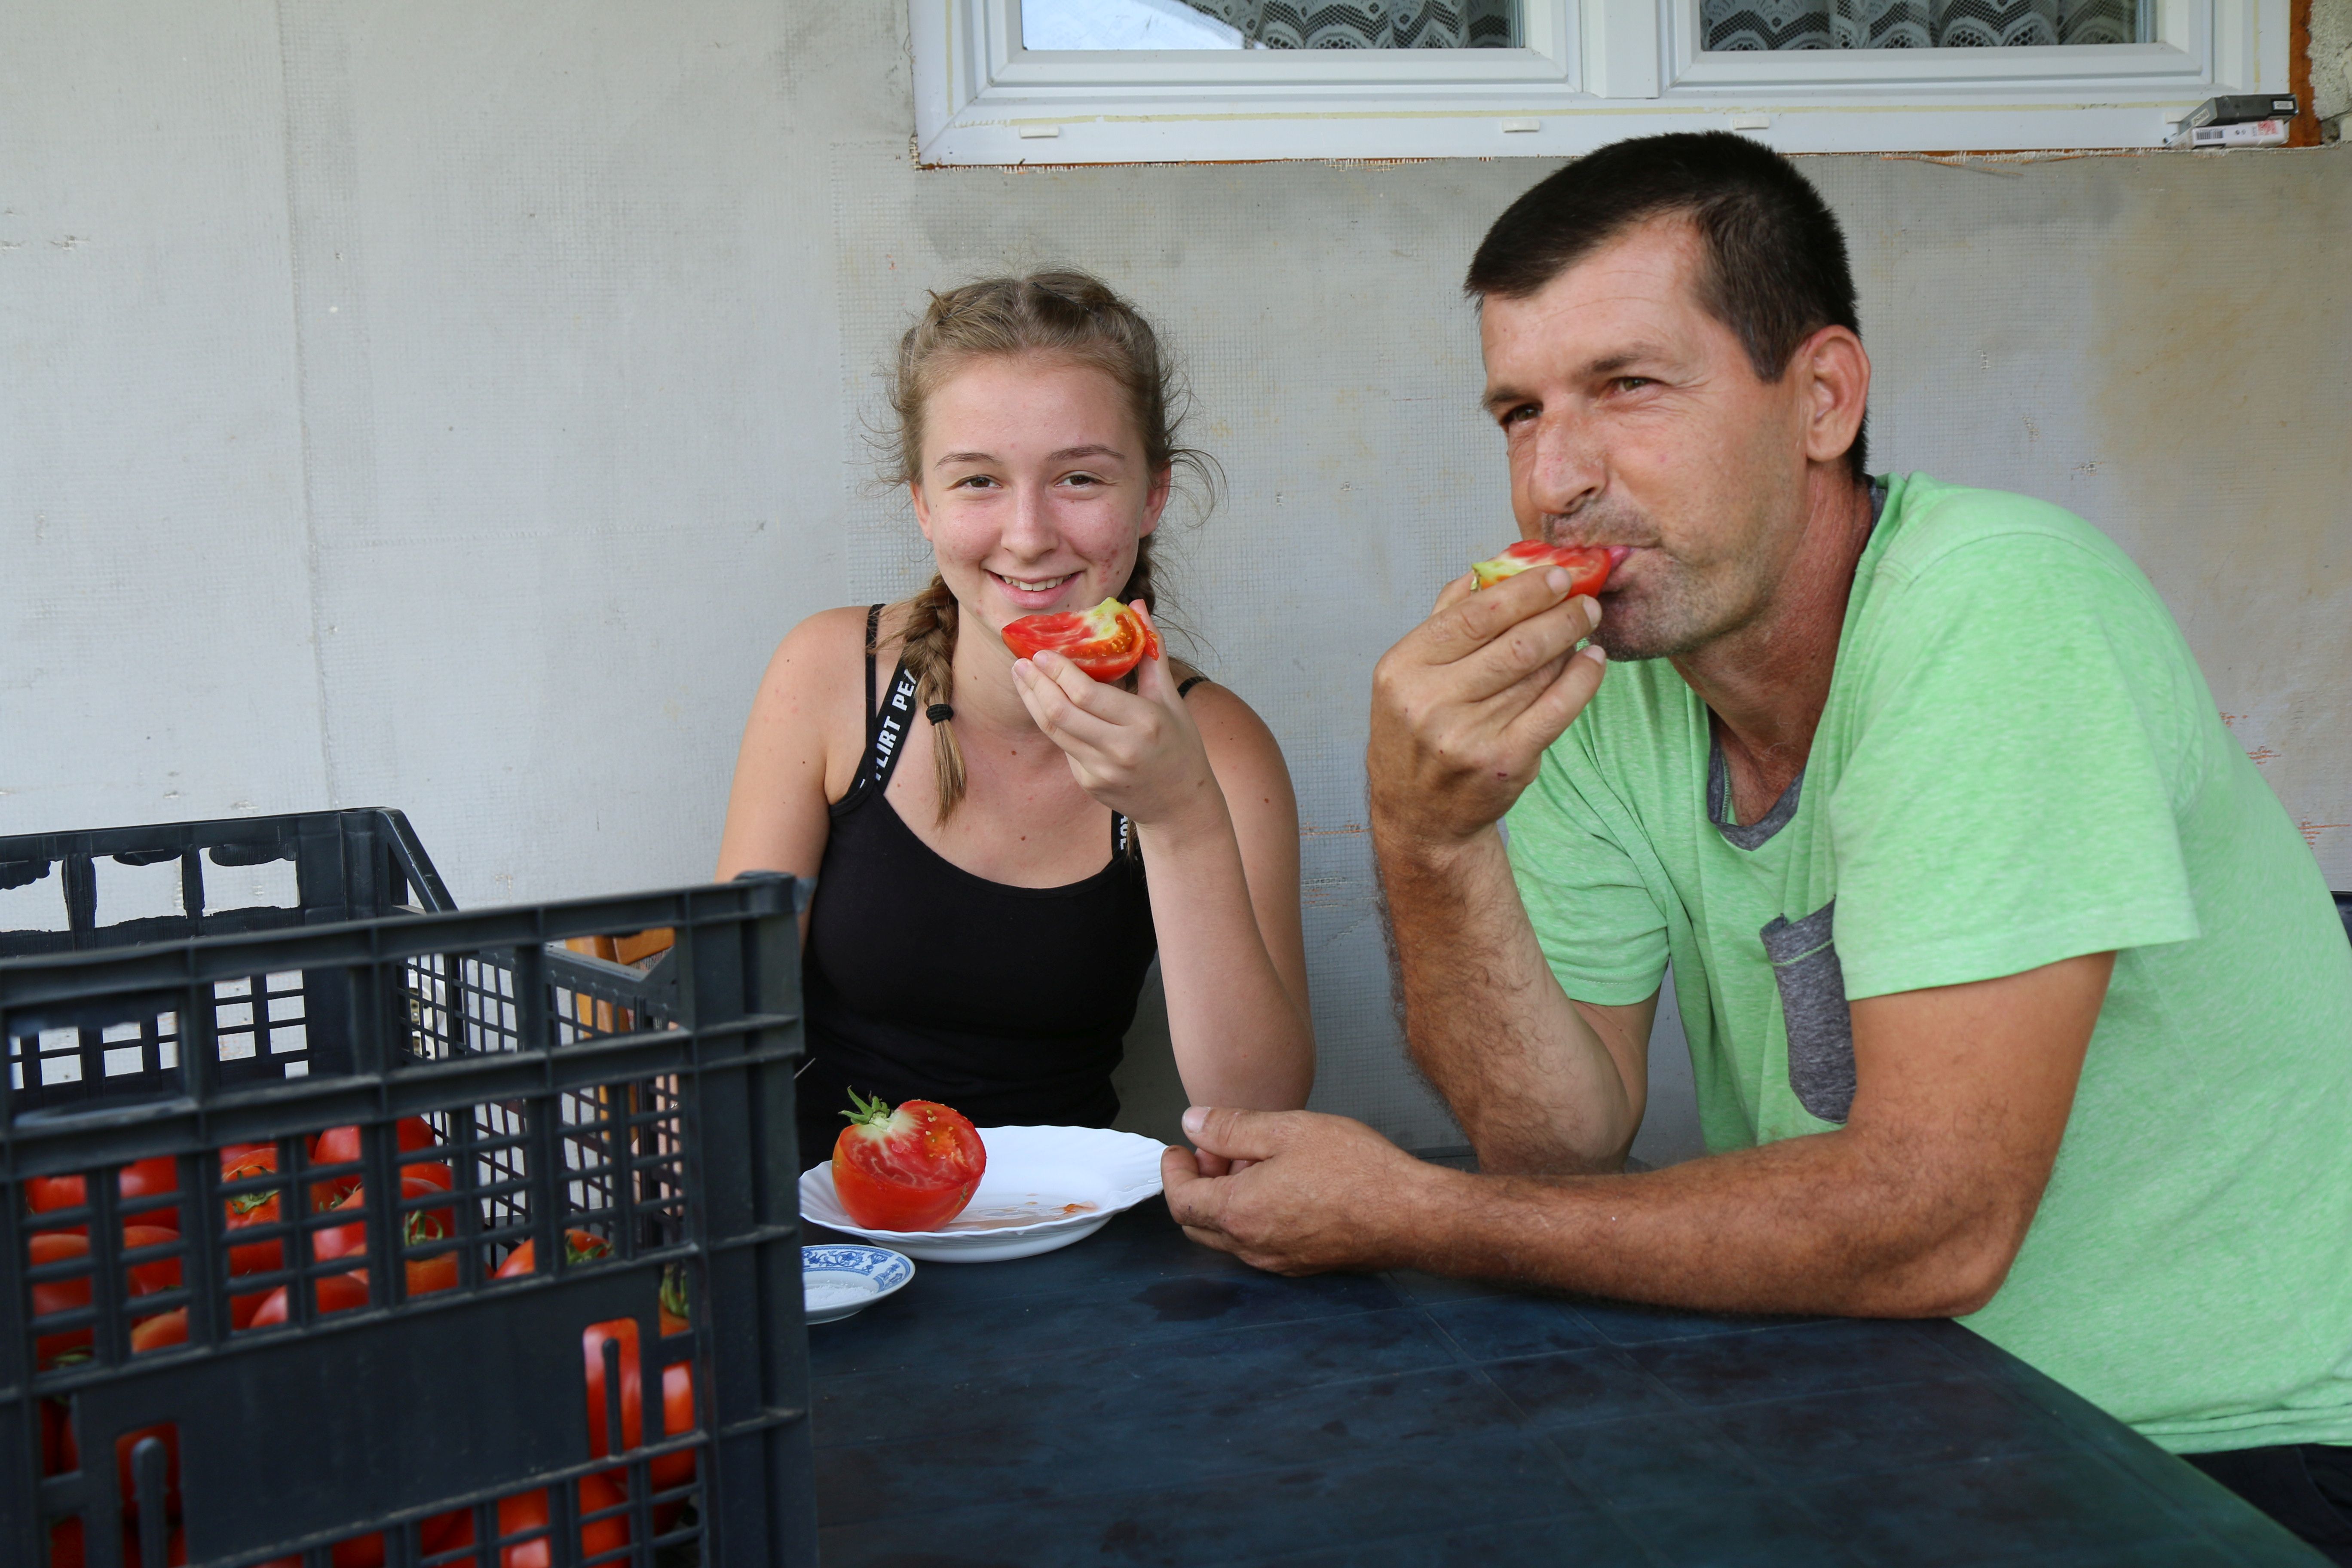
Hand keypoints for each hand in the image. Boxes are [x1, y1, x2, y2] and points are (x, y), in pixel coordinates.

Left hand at [1011, 604, 1220, 832]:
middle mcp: (1119, 750)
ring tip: (1021, 677)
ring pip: (1053, 731)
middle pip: (1061, 713)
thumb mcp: (1171, 700)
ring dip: (1032, 701)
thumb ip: (1151, 652)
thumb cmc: (1180, 746)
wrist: (1181, 805)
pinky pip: (1064, 747)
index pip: (1087, 694)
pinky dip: (1053, 723)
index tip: (1042, 651)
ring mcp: (1101, 771)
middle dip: (1035, 684)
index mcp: (1144, 723)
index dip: (1058, 671)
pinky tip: (1044, 704)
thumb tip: (1138, 606)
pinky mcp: (1089, 784)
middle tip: (1021, 661)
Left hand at [1160, 1106, 1436, 1274]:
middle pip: (1197, 1225)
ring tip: (1252, 1163)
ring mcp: (1279, 1262)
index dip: (1173, 1172)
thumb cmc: (1357, 1170)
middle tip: (1214, 1152)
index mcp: (1241, 1213)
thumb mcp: (1288, 1129)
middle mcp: (1253, 1247)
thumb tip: (1193, 1124)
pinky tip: (1279, 1186)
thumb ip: (1232, 1128)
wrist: (1411, 1215)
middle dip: (1196, 1187)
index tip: (1178, 1149)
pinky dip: (1251, 1217)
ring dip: (1225, 1202)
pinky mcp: (1303, 1265)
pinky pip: (1258, 1245)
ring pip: (1228, 1237)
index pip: (1181, 1202)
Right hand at [1367, 566, 1605, 851]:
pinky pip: (1558, 707)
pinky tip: (1593, 661)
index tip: (1557, 576)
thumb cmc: (1419, 733)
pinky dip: (1583, 679)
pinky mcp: (1505, 761)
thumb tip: (1488, 568)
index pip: (1471, 616)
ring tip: (1585, 627)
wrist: (1421, 814)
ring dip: (1571, 644)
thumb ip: (1446, 619)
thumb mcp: (1410, 674)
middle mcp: (1430, 702)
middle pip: (1513, 643)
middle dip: (1559, 614)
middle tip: (1585, 600)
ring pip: (1538, 673)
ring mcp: (1468, 735)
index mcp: (1403, 669)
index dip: (1522, 591)